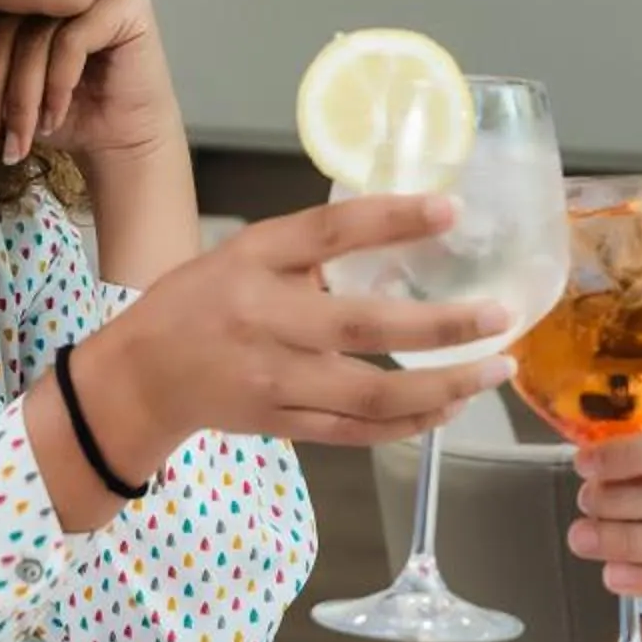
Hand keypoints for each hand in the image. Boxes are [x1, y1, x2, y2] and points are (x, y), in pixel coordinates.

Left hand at [0, 0, 180, 167]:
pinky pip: (74, 39)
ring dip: (23, 96)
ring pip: (38, 32)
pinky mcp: (129, 2)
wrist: (118, 142)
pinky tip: (53, 118)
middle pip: (8, 14)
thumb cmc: (57, 110)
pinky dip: (57, 86)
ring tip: (19, 139)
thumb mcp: (3, 77)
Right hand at [76, 192, 518, 455]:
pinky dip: (410, 424)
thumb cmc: (202, 302)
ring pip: (372, 395)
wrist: (141, 378)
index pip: (330, 232)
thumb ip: (311, 248)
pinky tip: (450, 407)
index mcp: (255, 260)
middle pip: (364, 326)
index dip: (393, 219)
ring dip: (443, 388)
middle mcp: (265, 320)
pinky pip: (358, 432)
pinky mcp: (283, 424)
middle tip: (500, 316)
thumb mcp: (245, 253)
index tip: (453, 208)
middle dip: (442, 326)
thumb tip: (403, 227)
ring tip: (494, 369)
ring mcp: (275, 380)